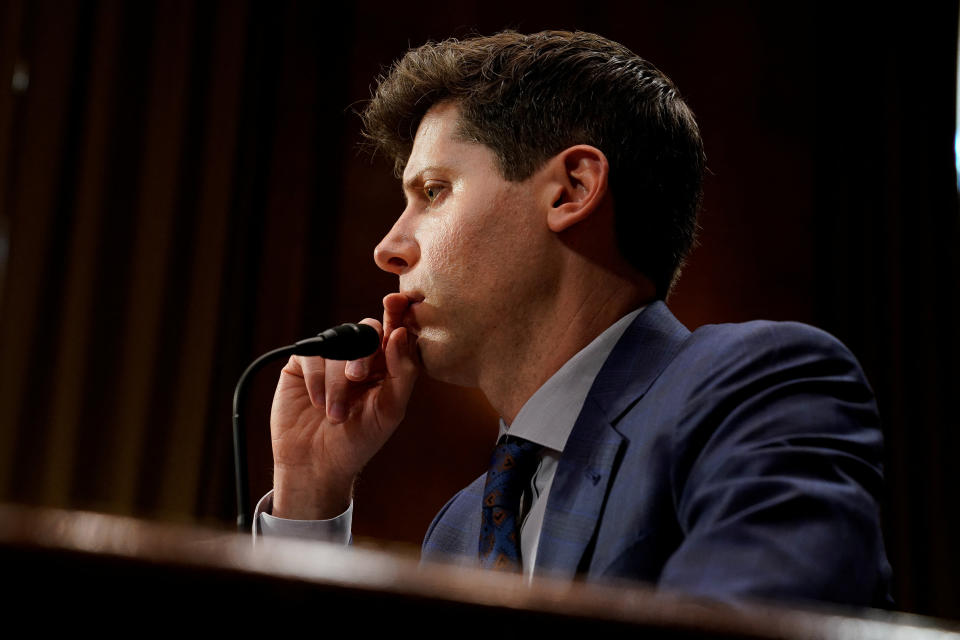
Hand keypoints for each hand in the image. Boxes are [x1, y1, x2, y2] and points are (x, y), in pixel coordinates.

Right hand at [269, 293, 418, 518]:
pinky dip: (317, 378)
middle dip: (363, 353)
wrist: (317, 464)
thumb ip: (402, 372)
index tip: (396, 302)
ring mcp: (329, 359)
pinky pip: (312, 353)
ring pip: (338, 344)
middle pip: (366, 330)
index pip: (395, 330)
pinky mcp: (302, 365)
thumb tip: (401, 333)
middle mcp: (358, 356)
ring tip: (336, 413)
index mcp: (385, 364)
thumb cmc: (359, 440)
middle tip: (358, 378)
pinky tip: (317, 402)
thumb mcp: (390, 410)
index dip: (398, 312)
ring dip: (338, 380)